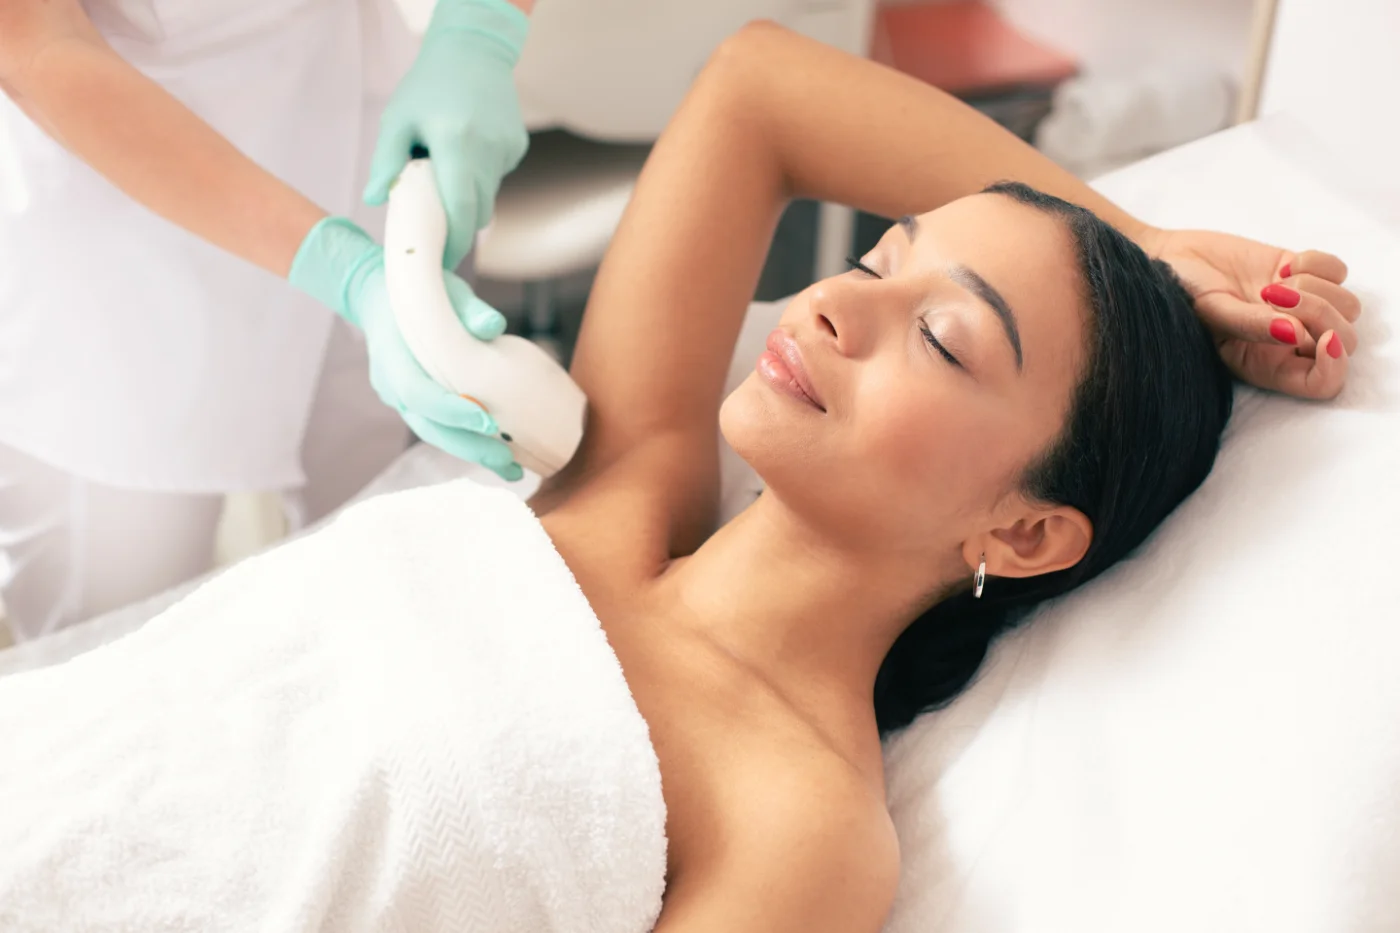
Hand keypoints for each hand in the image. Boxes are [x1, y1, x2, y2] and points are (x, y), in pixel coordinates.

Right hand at [288, 218, 522, 480]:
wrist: (378, 296)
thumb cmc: (418, 292)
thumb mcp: (443, 290)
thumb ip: (467, 307)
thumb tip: (493, 325)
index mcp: (393, 357)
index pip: (419, 394)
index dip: (452, 411)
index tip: (488, 421)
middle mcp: (392, 385)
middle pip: (428, 426)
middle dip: (469, 447)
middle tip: (509, 464)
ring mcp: (399, 398)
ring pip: (433, 433)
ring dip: (472, 452)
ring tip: (511, 469)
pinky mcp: (413, 404)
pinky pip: (438, 427)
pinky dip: (466, 440)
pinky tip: (498, 452)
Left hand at [363, 0, 530, 270]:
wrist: (474, 51)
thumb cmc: (429, 85)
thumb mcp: (398, 119)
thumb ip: (386, 162)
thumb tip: (374, 199)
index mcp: (456, 145)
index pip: (460, 212)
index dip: (452, 244)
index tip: (440, 262)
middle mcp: (488, 152)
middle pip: (477, 213)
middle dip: (457, 226)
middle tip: (434, 226)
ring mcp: (508, 150)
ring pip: (488, 197)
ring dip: (467, 197)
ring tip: (447, 170)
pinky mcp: (517, 148)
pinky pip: (497, 177)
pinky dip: (480, 176)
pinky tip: (467, 148)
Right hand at [1141, 227, 1360, 398]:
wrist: (1171, 259)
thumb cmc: (1181, 296)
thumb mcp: (1210, 314)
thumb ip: (1251, 325)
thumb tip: (1296, 333)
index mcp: (1266, 365)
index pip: (1323, 383)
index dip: (1335, 366)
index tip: (1323, 337)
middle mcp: (1289, 343)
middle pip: (1344, 340)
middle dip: (1319, 314)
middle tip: (1273, 295)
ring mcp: (1301, 308)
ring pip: (1348, 307)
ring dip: (1316, 288)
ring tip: (1273, 283)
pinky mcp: (1306, 275)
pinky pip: (1340, 272)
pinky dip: (1318, 264)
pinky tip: (1284, 266)